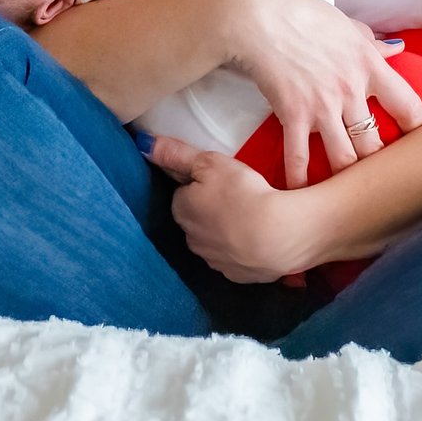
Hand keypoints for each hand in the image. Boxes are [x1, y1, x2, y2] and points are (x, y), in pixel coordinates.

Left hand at [144, 136, 322, 283]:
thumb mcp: (209, 162)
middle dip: (210, 209)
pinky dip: (243, 249)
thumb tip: (142, 143)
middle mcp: (192, 240)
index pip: (182, 195)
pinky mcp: (237, 276)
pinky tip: (259, 238)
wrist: (279, 235)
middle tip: (236, 195)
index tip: (218, 180)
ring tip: (251, 216)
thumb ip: (175, 153)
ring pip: (214, 241)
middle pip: (196, 219)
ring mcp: (214, 261)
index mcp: (182, 211)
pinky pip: (236, 259)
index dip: (199, 184)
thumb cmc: (242, 193)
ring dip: (226, 230)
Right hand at [224, 0, 421, 185]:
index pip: (408, 105)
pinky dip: (300, 179)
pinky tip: (300, 192)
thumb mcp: (344, 23)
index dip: (416, 129)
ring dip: (344, 177)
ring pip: (345, 159)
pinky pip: (300, 158)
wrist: (257, 15)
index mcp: (369, 64)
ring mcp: (323, 106)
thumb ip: (371, 41)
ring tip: (343, 190)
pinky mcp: (293, 115)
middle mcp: (352, 90)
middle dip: (376, 164)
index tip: (414, 141)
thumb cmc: (299, 13)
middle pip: (375, 143)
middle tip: (373, 175)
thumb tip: (395, 48)